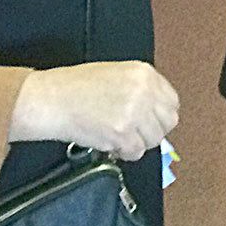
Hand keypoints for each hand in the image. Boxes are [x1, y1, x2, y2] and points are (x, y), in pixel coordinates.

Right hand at [10, 61, 179, 160]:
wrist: (53, 98)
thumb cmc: (77, 86)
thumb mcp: (117, 74)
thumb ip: (141, 89)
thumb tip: (157, 111)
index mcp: (144, 73)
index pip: (172, 101)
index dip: (161, 115)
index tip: (150, 121)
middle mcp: (144, 90)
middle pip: (168, 122)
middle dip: (153, 130)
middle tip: (135, 132)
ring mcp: (134, 111)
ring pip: (154, 140)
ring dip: (138, 142)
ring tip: (119, 136)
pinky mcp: (122, 132)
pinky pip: (136, 152)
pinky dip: (125, 153)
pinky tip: (111, 143)